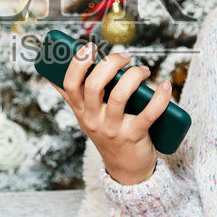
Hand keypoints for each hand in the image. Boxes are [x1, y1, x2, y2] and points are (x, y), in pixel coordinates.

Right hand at [58, 41, 172, 185]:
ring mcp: (113, 129)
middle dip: (109, 63)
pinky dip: (160, 98)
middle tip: (124, 57)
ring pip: (119, 96)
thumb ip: (73, 96)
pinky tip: (165, 86)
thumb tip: (51, 75)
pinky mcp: (134, 136)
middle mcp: (93, 119)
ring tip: (143, 70)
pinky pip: (148, 113)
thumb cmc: (107, 134)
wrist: (125, 169)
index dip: (78, 63)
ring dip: (133, 76)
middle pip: (94, 85)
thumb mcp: (86, 117)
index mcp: (81, 111)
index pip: (70, 84)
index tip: (90, 48)